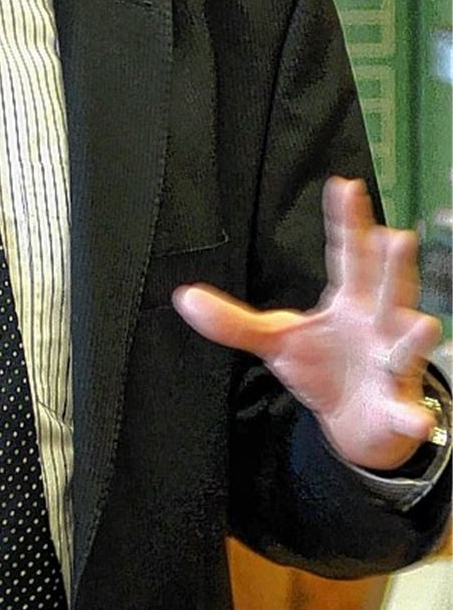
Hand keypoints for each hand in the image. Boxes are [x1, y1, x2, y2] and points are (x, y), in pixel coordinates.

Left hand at [172, 177, 442, 470]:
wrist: (354, 420)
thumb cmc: (323, 368)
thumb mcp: (276, 340)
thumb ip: (235, 321)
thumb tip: (185, 297)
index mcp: (351, 300)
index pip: (349, 253)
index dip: (347, 221)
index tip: (345, 185)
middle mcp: (379, 323)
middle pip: (388, 290)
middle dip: (394, 267)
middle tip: (397, 237)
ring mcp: (392, 363)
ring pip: (407, 346)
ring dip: (416, 336)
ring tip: (424, 326)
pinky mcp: (395, 405)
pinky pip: (406, 411)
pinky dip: (412, 418)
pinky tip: (418, 423)